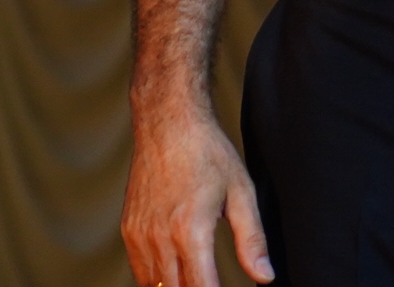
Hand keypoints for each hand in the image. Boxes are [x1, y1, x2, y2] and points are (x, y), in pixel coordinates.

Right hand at [122, 102, 273, 285]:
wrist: (168, 122)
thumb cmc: (208, 152)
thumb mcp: (241, 192)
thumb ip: (252, 240)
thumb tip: (264, 277)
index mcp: (191, 231)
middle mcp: (161, 238)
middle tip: (213, 282)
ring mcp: (140, 235)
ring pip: (156, 285)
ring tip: (198, 280)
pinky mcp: (129, 230)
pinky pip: (141, 270)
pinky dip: (156, 279)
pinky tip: (175, 273)